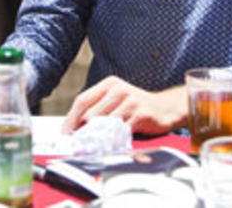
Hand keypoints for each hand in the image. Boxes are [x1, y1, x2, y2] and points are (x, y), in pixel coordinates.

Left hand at [62, 76, 187, 135]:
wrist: (166, 107)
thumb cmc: (137, 106)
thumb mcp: (117, 100)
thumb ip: (99, 108)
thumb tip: (76, 126)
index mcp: (109, 84)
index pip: (82, 100)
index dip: (71, 118)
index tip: (65, 133)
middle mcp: (118, 90)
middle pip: (90, 114)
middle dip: (82, 131)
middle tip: (78, 144)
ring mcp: (130, 101)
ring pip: (104, 124)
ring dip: (97, 139)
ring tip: (92, 147)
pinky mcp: (140, 114)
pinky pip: (120, 131)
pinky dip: (113, 141)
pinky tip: (111, 146)